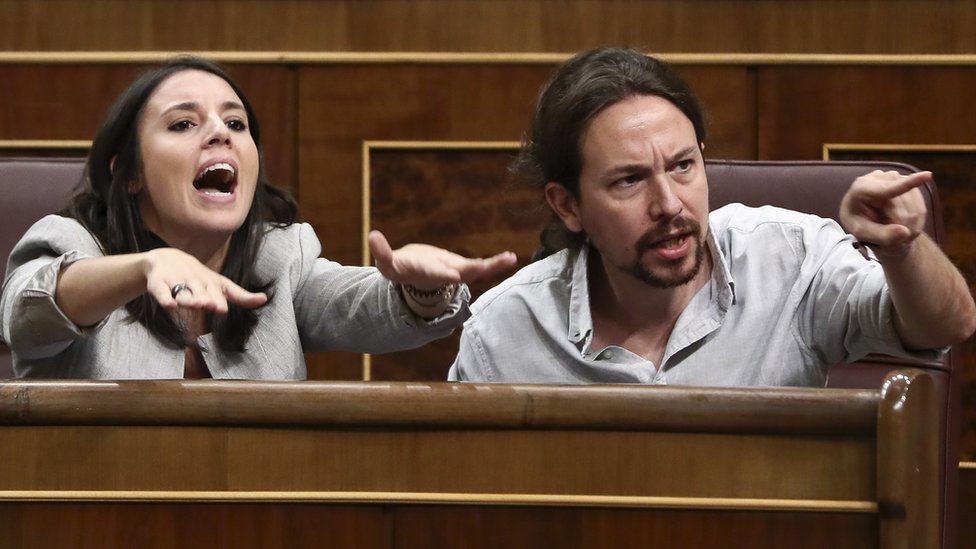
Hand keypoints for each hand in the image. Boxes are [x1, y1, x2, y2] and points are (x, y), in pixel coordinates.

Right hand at [143, 248, 267, 313]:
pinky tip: (169, 304)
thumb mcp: (220, 285)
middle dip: (205, 299)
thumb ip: (241, 296)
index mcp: (211, 282)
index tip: (222, 309)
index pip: (218, 291)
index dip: (219, 300)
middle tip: (208, 305)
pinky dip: (164, 297)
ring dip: (188, 298)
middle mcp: (195, 280)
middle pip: (200, 292)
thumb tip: (264, 299)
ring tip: (194, 304)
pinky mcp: (158, 282)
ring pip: (182, 291)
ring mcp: (176, 280)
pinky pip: (160, 290)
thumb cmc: (198, 278)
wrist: (165, 258)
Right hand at [368, 230, 517, 288]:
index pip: (434, 273)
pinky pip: (483, 265)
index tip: (453, 276)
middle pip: (460, 273)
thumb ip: (382, 253)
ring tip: (509, 259)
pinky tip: (512, 257)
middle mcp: (444, 275)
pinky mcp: (464, 267)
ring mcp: (456, 272)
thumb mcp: (389, 265)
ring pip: (476, 270)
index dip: (442, 274)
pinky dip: (496, 262)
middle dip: (471, 270)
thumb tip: (372, 235)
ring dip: (492, 266)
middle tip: (484, 267)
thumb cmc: (401, 270)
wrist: (416, 279)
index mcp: (425, 273)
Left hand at [839, 170, 929, 256]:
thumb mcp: (863, 233)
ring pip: (914, 203)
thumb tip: (906, 232)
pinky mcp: (905, 181)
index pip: (888, 188)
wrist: (861, 215)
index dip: (909, 183)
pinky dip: (915, 216)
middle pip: (903, 203)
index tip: (928, 175)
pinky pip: (919, 202)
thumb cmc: (858, 223)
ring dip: (909, 221)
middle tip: (890, 235)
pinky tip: (904, 221)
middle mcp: (878, 177)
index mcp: (861, 188)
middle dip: (901, 222)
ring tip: (894, 227)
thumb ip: (882, 235)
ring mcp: (894, 177)